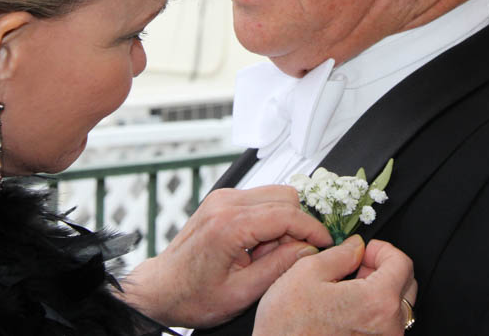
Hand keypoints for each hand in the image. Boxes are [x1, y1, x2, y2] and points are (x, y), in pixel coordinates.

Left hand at [120, 185, 332, 326]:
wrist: (162, 288)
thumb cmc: (192, 295)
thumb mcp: (242, 293)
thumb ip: (279, 268)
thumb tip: (307, 249)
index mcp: (228, 225)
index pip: (286, 214)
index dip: (313, 228)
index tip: (326, 243)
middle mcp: (224, 203)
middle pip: (284, 196)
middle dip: (298, 224)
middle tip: (294, 255)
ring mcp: (222, 198)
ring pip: (274, 194)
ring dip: (284, 221)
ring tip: (271, 254)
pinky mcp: (221, 201)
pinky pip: (260, 200)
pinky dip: (270, 219)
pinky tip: (260, 247)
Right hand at [253, 236, 416, 335]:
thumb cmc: (288, 325)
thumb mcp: (307, 272)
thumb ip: (340, 253)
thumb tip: (355, 246)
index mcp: (376, 302)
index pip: (402, 263)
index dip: (381, 249)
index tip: (364, 250)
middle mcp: (388, 327)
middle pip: (405, 285)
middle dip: (382, 268)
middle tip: (355, 265)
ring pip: (396, 307)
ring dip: (378, 290)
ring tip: (347, 288)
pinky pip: (385, 325)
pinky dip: (372, 311)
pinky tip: (346, 308)